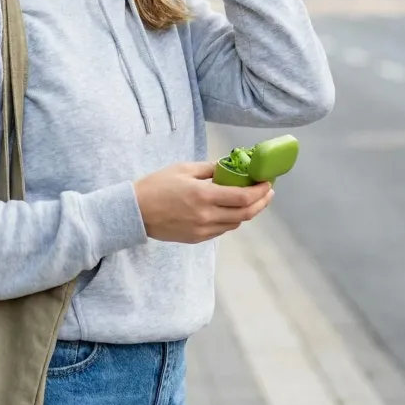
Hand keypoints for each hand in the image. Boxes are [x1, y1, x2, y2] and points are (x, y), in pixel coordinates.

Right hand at [133, 162, 273, 243]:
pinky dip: (231, 220)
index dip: (260, 191)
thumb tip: (228, 166)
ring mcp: (202, 230)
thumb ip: (209, 169)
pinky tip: (231, 210)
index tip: (268, 183)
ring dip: (247, 212)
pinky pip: (222, 230)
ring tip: (252, 199)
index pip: (243, 197)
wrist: (135, 211)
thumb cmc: (157, 186)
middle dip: (261, 203)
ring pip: (235, 224)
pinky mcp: (197, 238)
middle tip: (267, 192)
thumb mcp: (183, 169)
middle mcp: (206, 216)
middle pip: (245, 214)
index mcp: (203, 196)